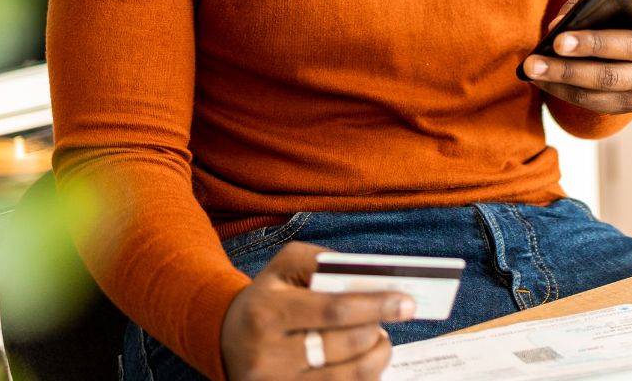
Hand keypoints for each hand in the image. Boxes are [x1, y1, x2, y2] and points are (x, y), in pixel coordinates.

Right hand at [220, 241, 413, 379]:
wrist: (225, 339)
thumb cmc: (267, 297)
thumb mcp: (283, 266)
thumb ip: (322, 262)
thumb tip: (368, 277)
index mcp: (266, 312)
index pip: (333, 310)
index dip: (375, 306)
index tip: (406, 302)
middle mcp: (267, 355)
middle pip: (344, 346)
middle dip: (377, 331)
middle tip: (392, 318)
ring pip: (347, 378)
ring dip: (376, 357)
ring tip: (379, 340)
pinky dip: (361, 377)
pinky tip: (364, 361)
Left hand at [521, 0, 631, 113]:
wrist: (613, 57)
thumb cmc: (608, 17)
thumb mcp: (601, 0)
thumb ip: (585, 2)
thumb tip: (558, 25)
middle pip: (631, 47)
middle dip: (591, 45)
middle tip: (557, 43)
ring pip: (607, 80)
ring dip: (565, 74)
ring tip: (534, 66)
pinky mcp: (631, 103)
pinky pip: (594, 101)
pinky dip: (562, 89)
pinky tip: (540, 78)